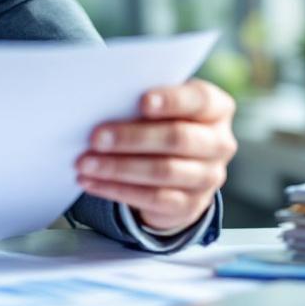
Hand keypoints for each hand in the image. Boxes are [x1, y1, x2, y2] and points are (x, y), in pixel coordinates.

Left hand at [76, 79, 237, 232]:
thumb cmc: (163, 124)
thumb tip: (103, 105)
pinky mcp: (190, 205)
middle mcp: (219, 143)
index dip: (173, 101)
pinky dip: (117, 189)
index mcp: (216, 109)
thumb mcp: (161, 108)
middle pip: (178, 138)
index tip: (143, 101)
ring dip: (118, 167)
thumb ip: (143, 102)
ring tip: (85, 163)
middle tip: (96, 137)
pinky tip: (92, 182)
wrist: (178, 170)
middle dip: (132, 138)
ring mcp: (208, 177)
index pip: (201, 100)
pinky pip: (152, 198)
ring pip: (163, 171)